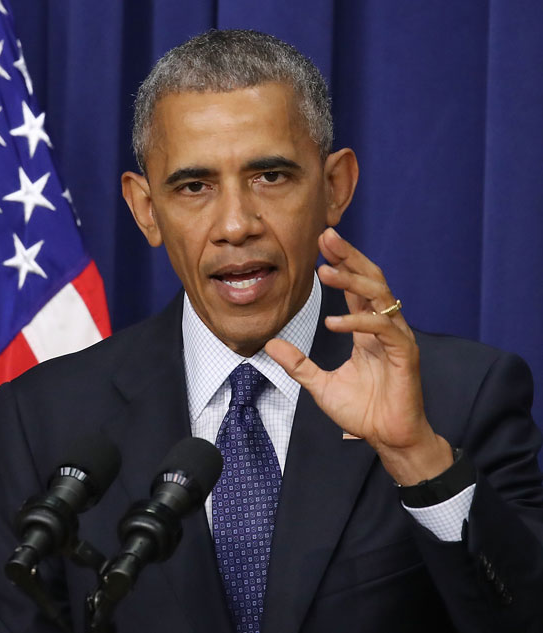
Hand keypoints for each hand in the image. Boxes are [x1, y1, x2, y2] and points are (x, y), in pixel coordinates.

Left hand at [264, 228, 452, 484]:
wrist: (388, 438)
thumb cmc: (362, 412)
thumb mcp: (320, 384)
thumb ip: (298, 363)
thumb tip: (270, 344)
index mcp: (366, 330)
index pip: (354, 288)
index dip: (340, 264)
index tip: (320, 244)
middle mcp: (383, 327)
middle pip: (370, 280)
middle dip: (349, 257)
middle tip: (327, 237)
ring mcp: (397, 338)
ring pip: (379, 296)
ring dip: (351, 281)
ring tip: (325, 271)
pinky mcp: (405, 354)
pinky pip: (383, 328)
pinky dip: (359, 321)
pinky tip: (335, 321)